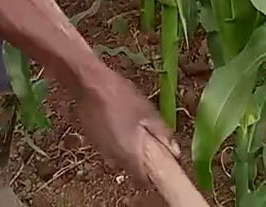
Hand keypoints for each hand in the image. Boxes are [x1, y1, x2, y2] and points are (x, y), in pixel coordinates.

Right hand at [73, 66, 179, 188]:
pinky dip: (116, 142)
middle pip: (130, 169)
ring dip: (127, 151)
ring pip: (118, 159)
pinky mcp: (92, 140)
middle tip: (149, 143)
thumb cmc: (122, 98)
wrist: (90, 84)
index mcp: (130, 155)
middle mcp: (113, 158)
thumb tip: (176, 152)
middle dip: (140, 161)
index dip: (151, 177)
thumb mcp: (149, 113)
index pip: (142, 181)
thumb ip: (163, 134)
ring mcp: (100, 150)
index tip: (159, 166)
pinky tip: (119, 123)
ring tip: (134, 129)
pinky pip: (108, 148)